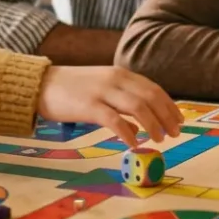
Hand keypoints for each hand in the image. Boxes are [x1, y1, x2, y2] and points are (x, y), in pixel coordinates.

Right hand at [36, 66, 183, 148]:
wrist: (40, 84)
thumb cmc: (70, 88)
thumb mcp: (101, 87)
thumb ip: (121, 101)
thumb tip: (139, 126)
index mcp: (119, 73)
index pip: (153, 88)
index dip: (169, 105)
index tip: (179, 120)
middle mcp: (114, 79)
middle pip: (150, 97)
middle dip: (166, 116)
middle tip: (175, 133)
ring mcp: (102, 92)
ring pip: (137, 108)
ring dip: (153, 125)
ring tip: (159, 139)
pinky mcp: (88, 106)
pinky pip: (115, 121)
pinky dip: (128, 133)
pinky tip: (134, 144)